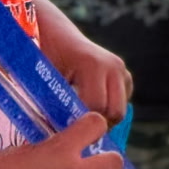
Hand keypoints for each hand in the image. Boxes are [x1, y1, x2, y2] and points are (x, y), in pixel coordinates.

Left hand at [36, 1, 130, 124]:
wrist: (55, 34)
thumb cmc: (44, 55)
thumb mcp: (44, 78)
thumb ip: (53, 104)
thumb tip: (58, 134)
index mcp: (93, 64)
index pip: (95, 108)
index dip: (79, 123)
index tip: (63, 131)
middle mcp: (113, 66)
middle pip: (114, 113)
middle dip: (94, 124)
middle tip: (72, 129)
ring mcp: (122, 70)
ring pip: (119, 111)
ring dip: (101, 118)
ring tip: (78, 117)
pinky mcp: (125, 77)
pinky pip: (121, 104)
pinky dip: (107, 110)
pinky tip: (87, 106)